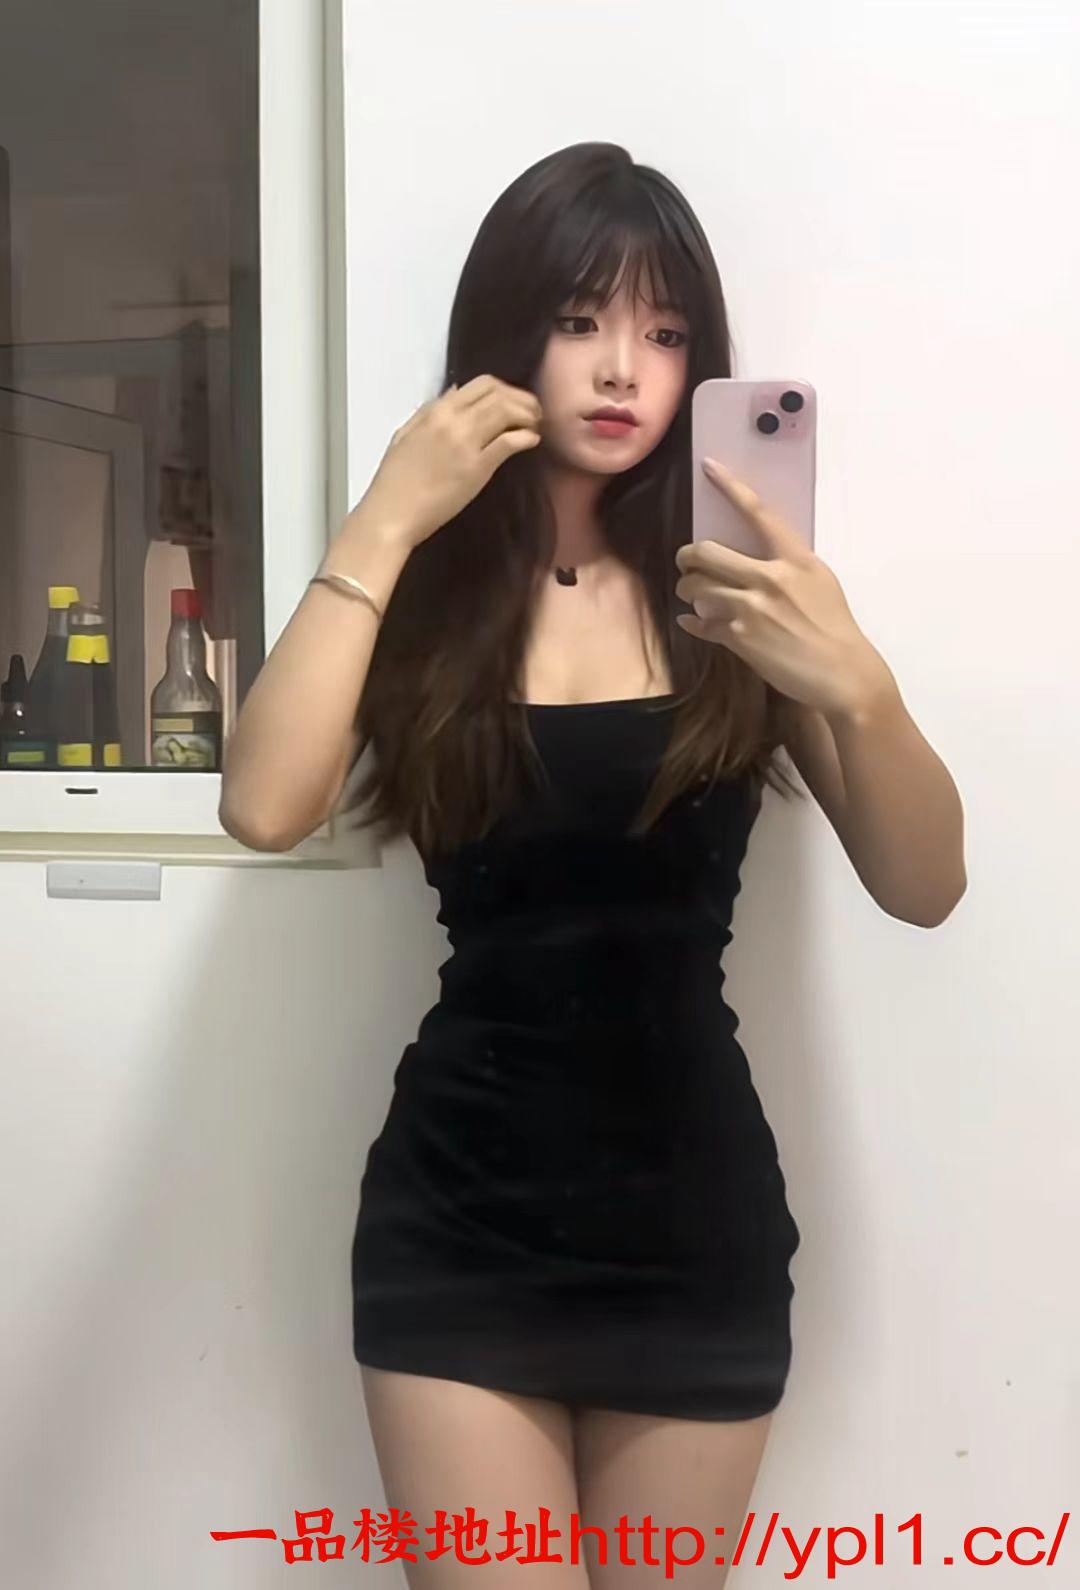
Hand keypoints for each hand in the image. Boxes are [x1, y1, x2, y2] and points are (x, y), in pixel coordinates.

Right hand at [354, 375, 543, 549]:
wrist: (392, 514)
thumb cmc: (395, 479)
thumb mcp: (406, 434)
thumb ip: (430, 411)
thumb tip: (456, 392)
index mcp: (436, 411)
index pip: (482, 384)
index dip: (506, 388)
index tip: (515, 401)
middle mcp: (453, 421)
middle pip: (500, 394)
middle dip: (523, 400)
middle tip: (534, 413)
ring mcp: (466, 443)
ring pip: (508, 412)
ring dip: (528, 416)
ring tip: (535, 426)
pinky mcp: (477, 468)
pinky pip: (509, 442)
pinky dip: (526, 437)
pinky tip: (531, 441)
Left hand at [674, 457, 893, 717]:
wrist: (843, 673)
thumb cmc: (834, 628)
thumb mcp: (819, 583)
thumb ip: (787, 567)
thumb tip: (757, 562)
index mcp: (795, 558)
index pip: (758, 513)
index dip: (730, 486)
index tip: (709, 467)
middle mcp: (770, 577)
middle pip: (706, 552)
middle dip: (688, 557)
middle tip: (687, 563)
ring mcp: (752, 608)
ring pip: (697, 587)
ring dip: (689, 591)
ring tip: (695, 596)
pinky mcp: (739, 637)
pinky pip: (701, 622)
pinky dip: (694, 621)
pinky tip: (692, 621)